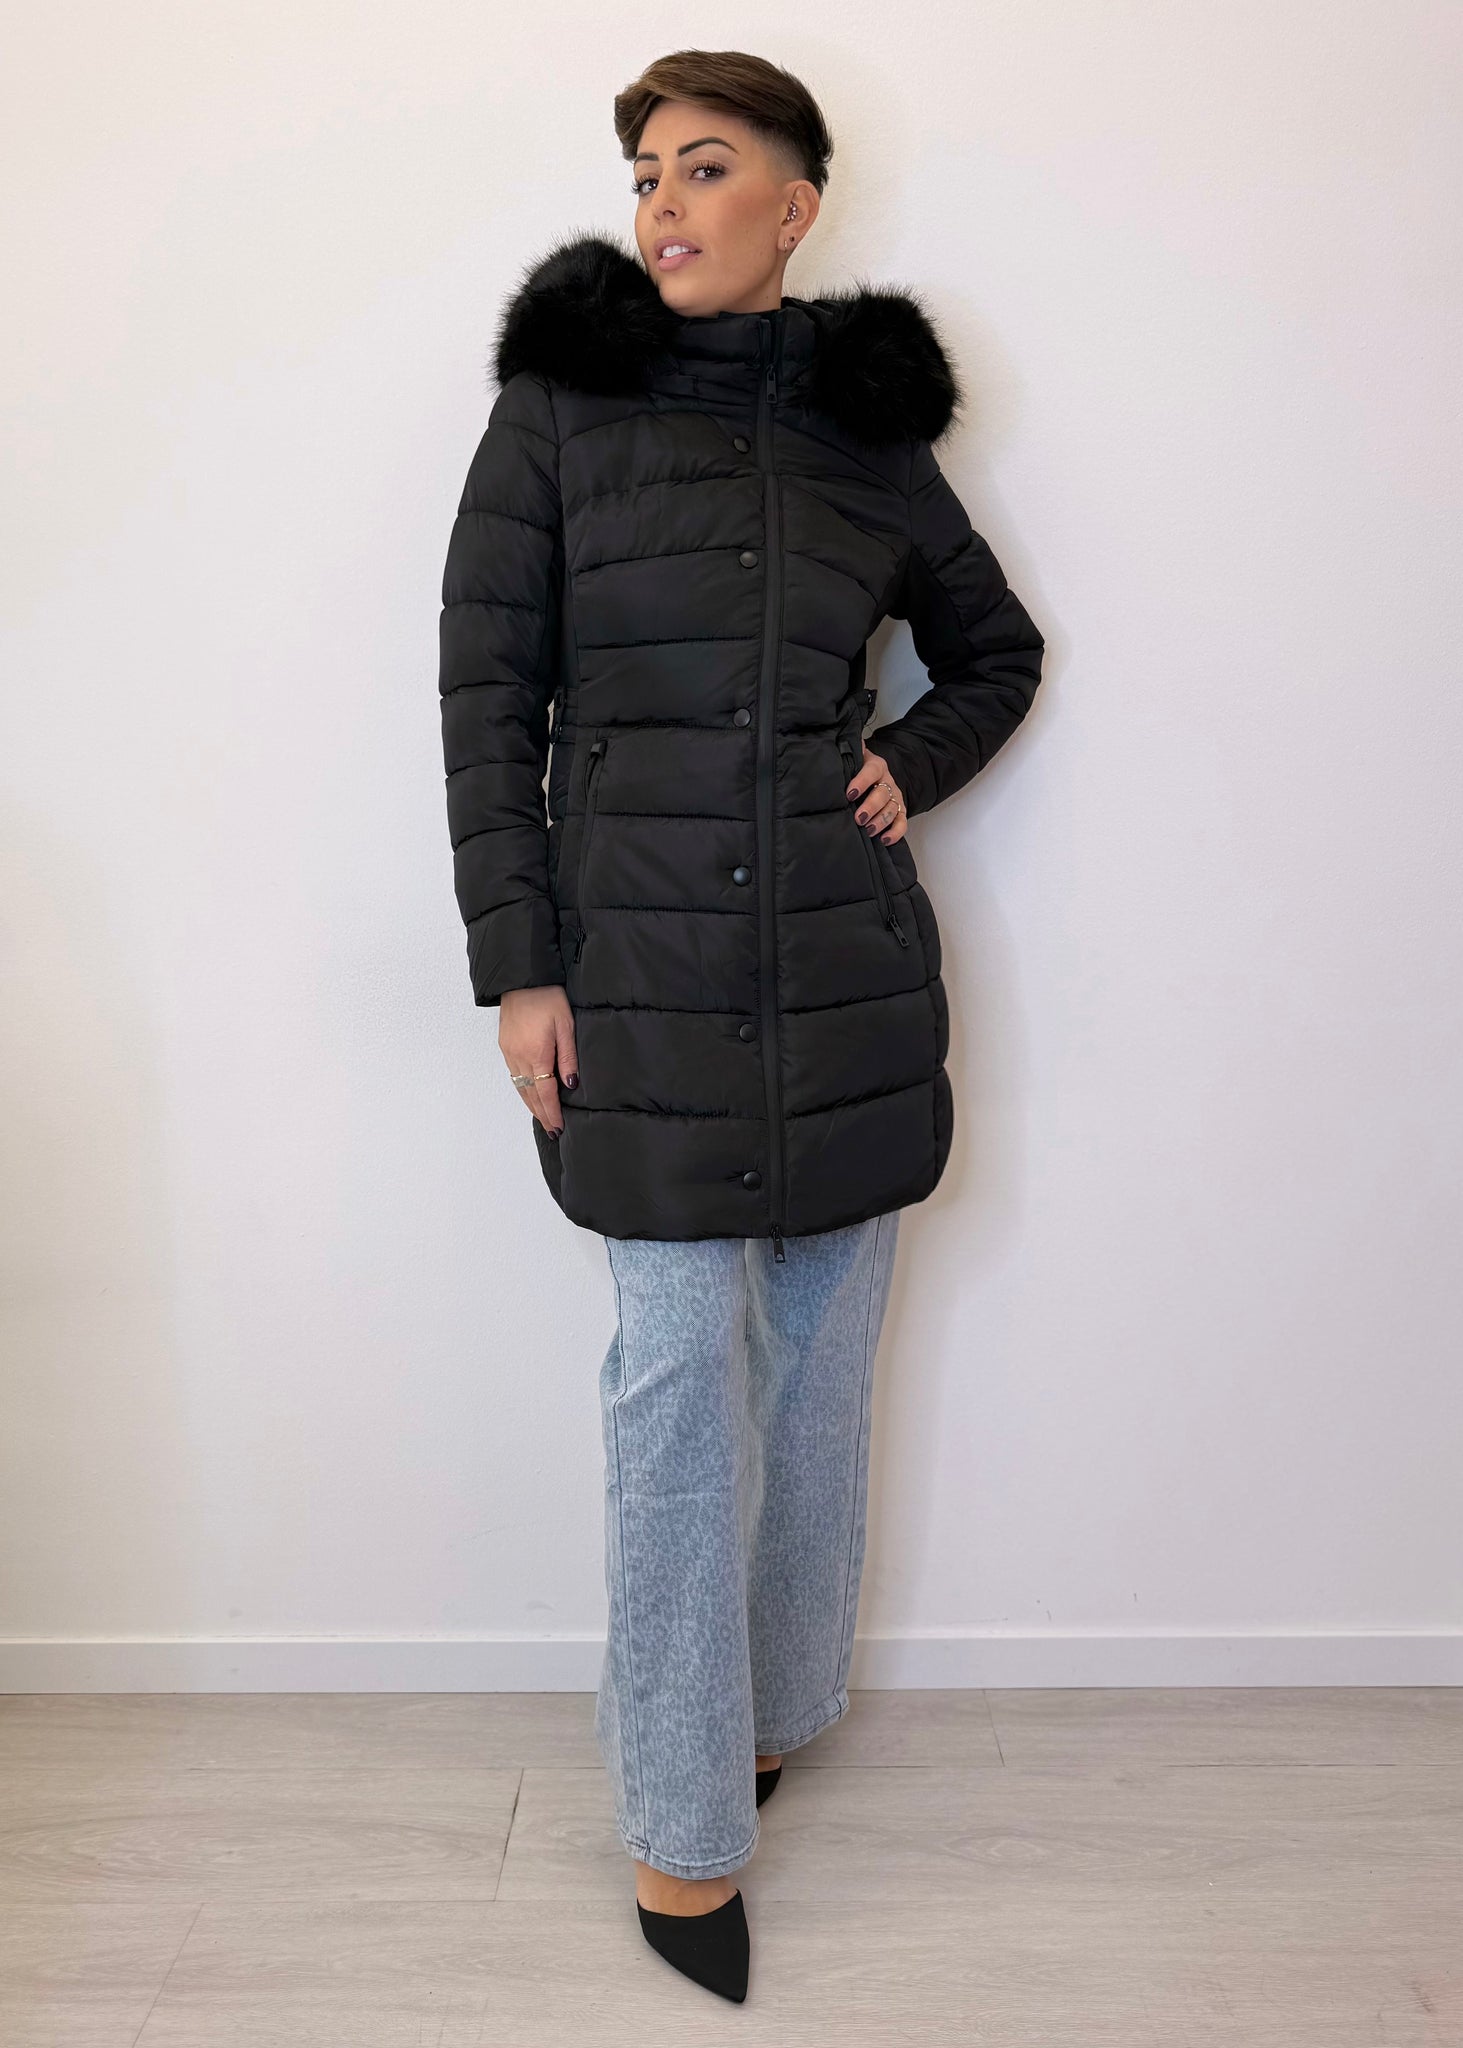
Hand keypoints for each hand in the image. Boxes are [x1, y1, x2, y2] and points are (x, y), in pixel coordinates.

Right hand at [499, 986, 577, 1136]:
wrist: (522, 979)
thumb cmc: (547, 998)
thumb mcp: (566, 1025)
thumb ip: (568, 1057)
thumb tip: (570, 1085)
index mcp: (536, 1054)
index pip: (545, 1092)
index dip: (552, 1112)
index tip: (558, 1128)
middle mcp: (519, 1057)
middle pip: (531, 1095)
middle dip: (542, 1114)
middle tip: (552, 1131)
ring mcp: (509, 1052)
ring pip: (520, 1087)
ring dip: (531, 1105)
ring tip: (543, 1118)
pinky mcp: (505, 1046)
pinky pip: (514, 1076)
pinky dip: (523, 1090)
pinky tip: (530, 1094)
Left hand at [845, 745, 907, 844]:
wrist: (873, 775)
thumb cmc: (857, 770)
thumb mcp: (851, 759)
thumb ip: (844, 752)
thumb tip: (830, 743)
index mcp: (876, 765)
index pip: (871, 771)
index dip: (861, 782)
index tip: (849, 794)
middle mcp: (887, 781)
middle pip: (883, 793)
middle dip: (871, 807)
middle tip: (858, 817)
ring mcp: (895, 797)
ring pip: (892, 809)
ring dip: (881, 821)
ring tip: (868, 830)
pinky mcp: (899, 811)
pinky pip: (902, 822)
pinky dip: (896, 832)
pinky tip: (884, 839)